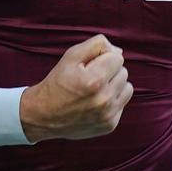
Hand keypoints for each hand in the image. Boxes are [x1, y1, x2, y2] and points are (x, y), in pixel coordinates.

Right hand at [19, 34, 133, 141]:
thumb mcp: (70, 56)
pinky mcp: (109, 125)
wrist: (44, 115)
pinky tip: (96, 101)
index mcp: (94, 81)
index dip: (104, 57)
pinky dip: (113, 100)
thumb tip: (118, 51)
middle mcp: (103, 100)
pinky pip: (123, 103)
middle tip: (91, 76)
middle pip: (123, 72)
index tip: (91, 64)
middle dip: (109, 70)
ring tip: (96, 88)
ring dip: (115, 85)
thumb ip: (96, 45)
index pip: (118, 57)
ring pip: (127, 88)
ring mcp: (107, 115)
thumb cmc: (58, 82)